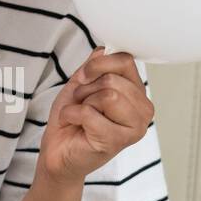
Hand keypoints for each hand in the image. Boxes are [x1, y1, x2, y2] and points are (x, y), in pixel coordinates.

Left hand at [38, 47, 154, 185]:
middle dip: (87, 88)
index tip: (85, 76)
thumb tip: (105, 49)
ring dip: (82, 102)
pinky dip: (72, 115)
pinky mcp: (117, 141)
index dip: (99, 64)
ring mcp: (134, 128)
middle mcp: (143, 110)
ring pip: (107, 95)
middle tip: (81, 103)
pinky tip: (74, 124)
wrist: (58, 151)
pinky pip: (90, 113)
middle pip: (114, 79)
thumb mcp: (81, 83)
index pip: (125, 61)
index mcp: (137, 93)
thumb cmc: (72, 119)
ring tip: (79, 115)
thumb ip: (96, 65)